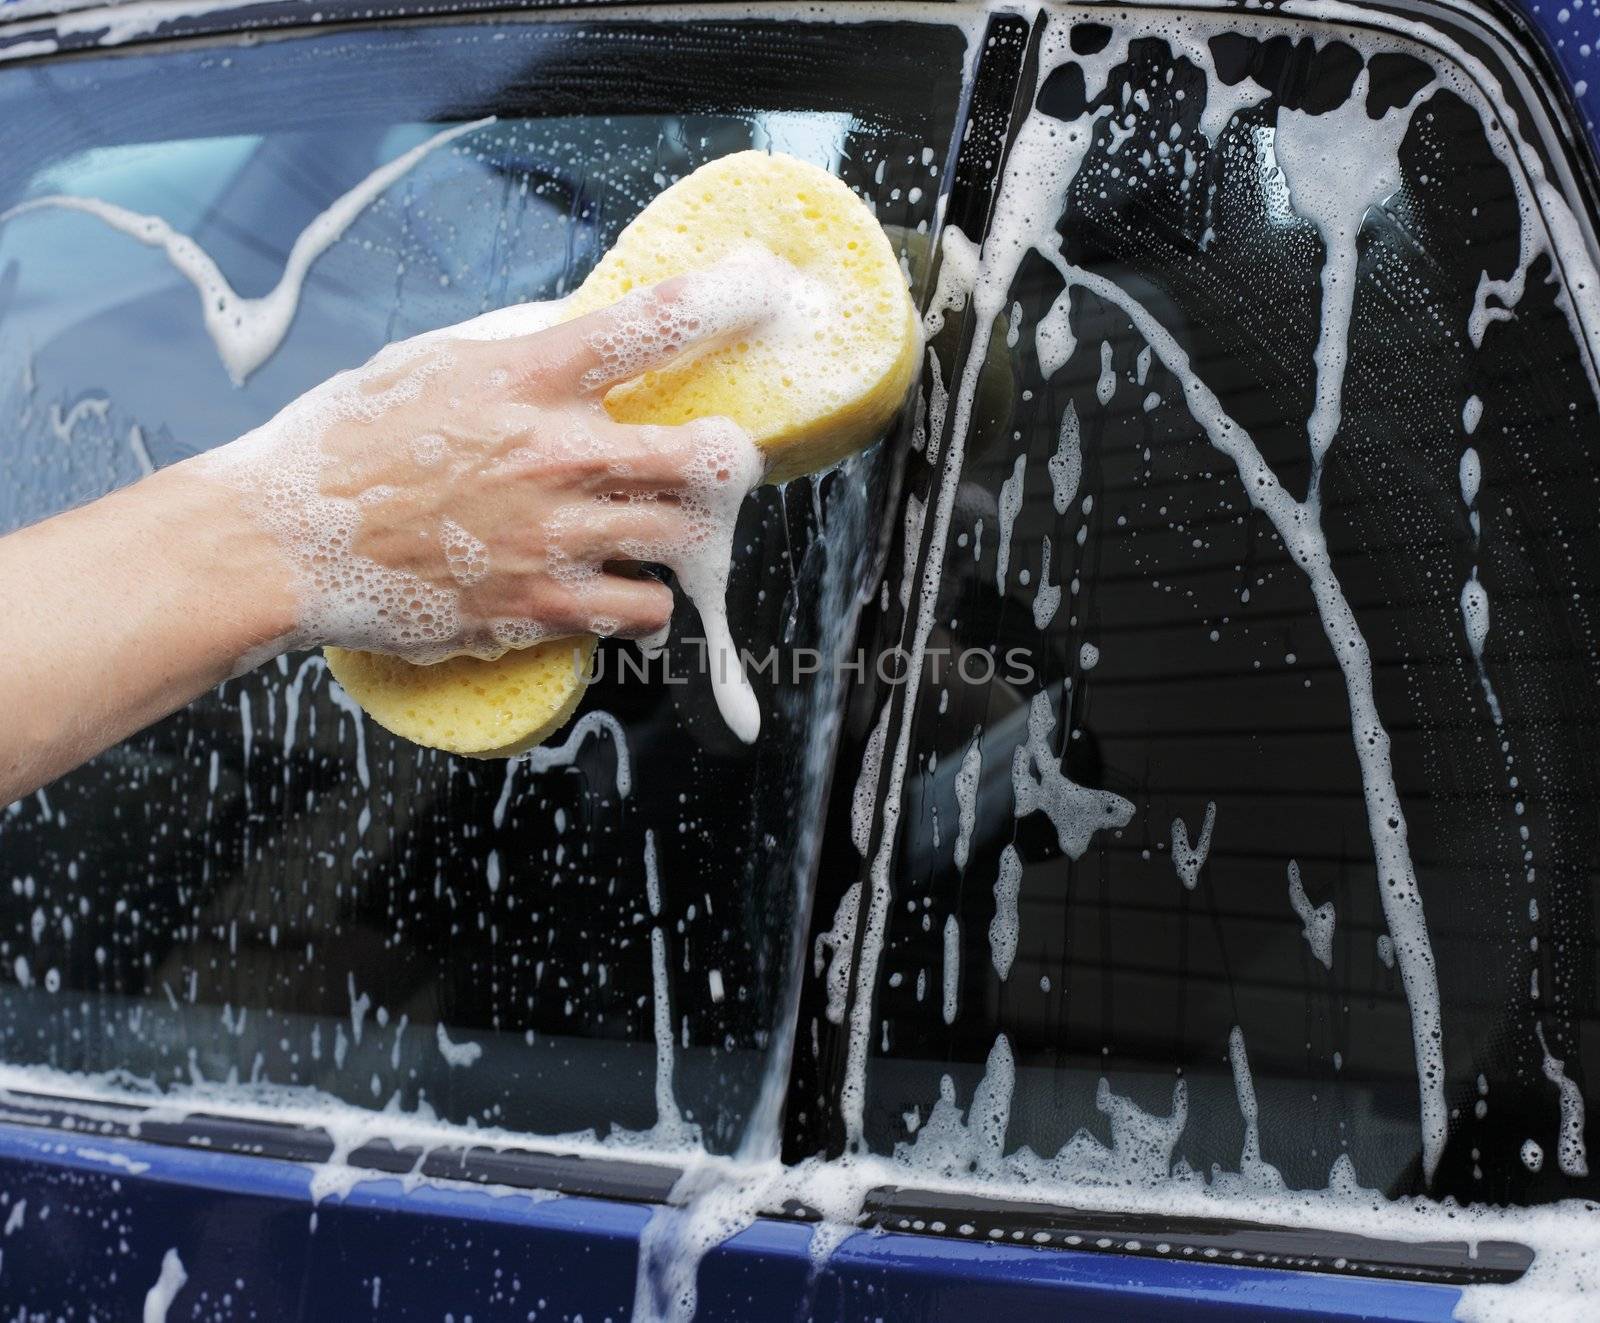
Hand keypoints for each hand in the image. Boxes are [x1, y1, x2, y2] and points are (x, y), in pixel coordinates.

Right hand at [201, 259, 773, 662]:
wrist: (284, 537)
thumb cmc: (348, 442)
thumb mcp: (433, 363)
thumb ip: (517, 354)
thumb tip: (578, 335)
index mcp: (529, 376)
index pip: (649, 323)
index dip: (721, 301)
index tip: (762, 289)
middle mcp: (556, 453)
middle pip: (704, 455)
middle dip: (728, 459)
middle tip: (719, 463)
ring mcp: (553, 535)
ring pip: (683, 538)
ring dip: (683, 535)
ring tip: (658, 531)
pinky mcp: (538, 604)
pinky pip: (641, 610)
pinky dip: (644, 602)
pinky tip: (624, 589)